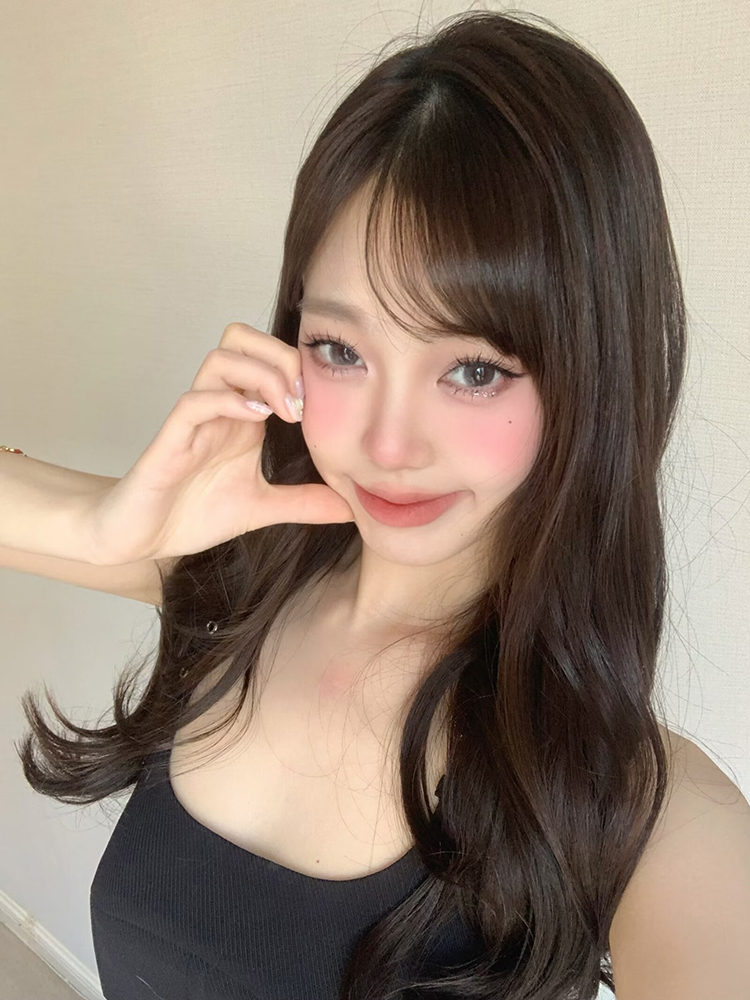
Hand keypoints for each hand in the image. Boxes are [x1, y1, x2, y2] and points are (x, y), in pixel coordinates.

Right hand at [84, 322, 354, 564]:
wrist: (142, 539)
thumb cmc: (193, 513)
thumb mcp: (263, 508)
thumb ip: (306, 503)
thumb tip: (352, 509)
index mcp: (242, 414)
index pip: (269, 356)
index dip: (300, 365)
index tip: (328, 401)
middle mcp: (219, 406)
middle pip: (242, 339)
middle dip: (280, 356)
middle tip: (303, 399)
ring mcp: (193, 419)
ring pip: (219, 359)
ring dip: (259, 375)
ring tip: (285, 411)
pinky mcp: (170, 440)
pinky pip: (193, 401)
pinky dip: (227, 402)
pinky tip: (256, 420)